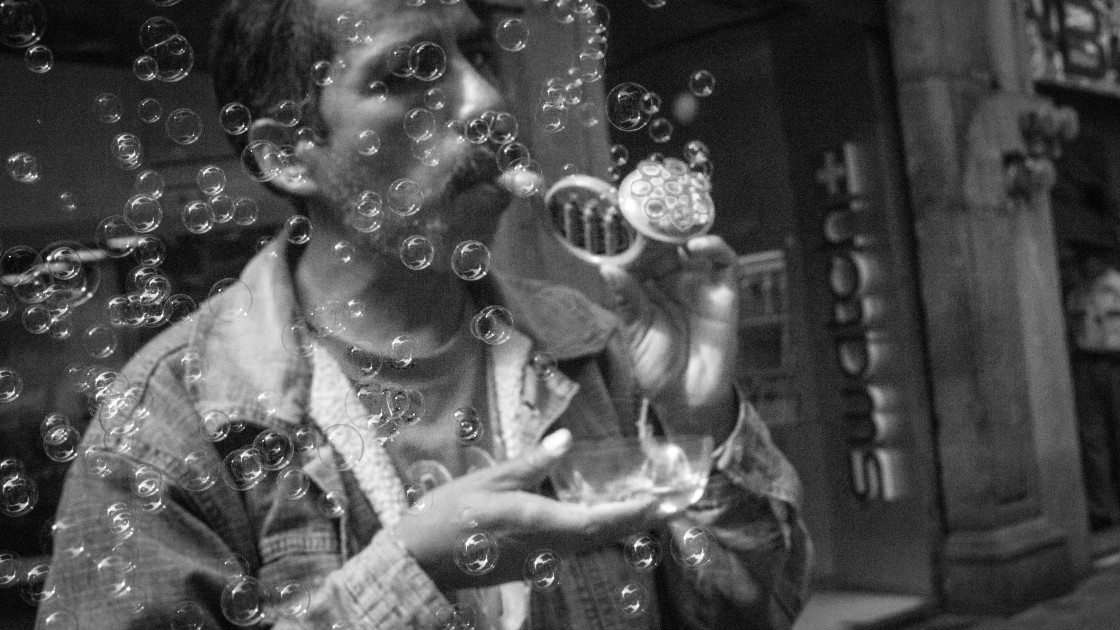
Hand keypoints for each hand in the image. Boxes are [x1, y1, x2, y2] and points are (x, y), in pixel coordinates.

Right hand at [396, 429, 660, 589]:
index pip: (599, 520)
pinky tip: (601, 517)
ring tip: (645, 506)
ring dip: (620, 526)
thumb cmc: (448, 515)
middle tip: (671, 503)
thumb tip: (566, 439)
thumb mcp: (489, 481)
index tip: (663, 500)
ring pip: (591, 543)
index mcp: (540, 522)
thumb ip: (532, 463)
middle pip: (603, 535)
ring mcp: (540, 559)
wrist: (420, 562)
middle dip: (639, 519)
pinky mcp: (531, 564)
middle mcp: (548, 546)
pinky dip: (595, 531)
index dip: (634, 511)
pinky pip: (574, 546)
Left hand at [600, 235, 739, 439]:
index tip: (617, 221)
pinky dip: (714, 246)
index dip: (631, 237)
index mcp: (646, 287)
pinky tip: (696, 244)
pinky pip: (724, 261)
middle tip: (645, 210)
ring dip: (683, 230)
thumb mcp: (636, 333)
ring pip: (695, 244)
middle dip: (656, 226)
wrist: (688, 398)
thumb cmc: (657, 367)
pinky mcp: (723, 291)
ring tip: (669, 223)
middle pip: (666, 242)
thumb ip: (627, 301)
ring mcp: (699, 283)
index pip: (639, 253)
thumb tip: (607, 268)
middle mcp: (672, 280)